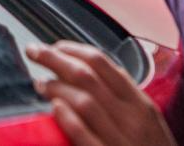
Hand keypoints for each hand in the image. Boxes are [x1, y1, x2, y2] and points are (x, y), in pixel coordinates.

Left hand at [27, 41, 175, 145]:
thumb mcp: (148, 121)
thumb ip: (124, 97)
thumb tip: (94, 73)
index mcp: (139, 103)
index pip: (103, 63)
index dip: (73, 50)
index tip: (55, 46)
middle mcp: (132, 117)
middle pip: (87, 76)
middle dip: (55, 59)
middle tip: (34, 51)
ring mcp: (121, 140)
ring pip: (85, 101)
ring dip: (56, 87)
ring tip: (40, 83)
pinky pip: (86, 136)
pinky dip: (69, 119)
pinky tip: (54, 108)